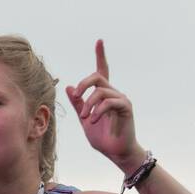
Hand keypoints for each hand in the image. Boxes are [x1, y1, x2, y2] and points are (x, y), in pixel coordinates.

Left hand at [65, 40, 144, 170]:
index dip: (100, 55)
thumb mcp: (84, 119)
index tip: (99, 41)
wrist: (116, 152)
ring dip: (88, 104)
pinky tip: (92, 120)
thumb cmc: (103, 137)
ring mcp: (121, 99)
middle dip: (84, 84)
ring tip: (85, 118)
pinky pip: (109, 102)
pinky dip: (98, 110)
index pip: (102, 71)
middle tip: (76, 96)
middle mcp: (113, 93)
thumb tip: (69, 87)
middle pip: (97, 76)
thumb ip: (78, 104)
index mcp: (104, 95)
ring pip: (101, 91)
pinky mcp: (125, 108)